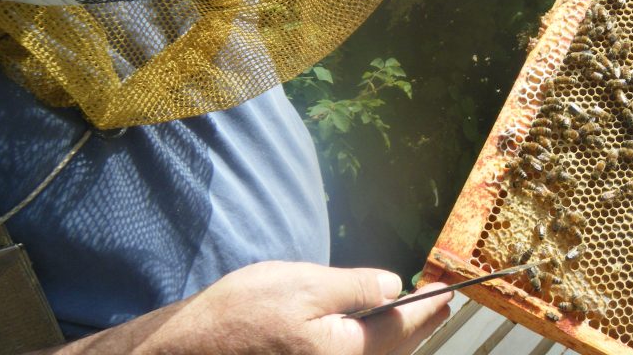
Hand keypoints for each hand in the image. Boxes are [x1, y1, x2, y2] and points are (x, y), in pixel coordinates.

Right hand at [40, 262, 451, 354]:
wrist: (184, 353)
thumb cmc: (240, 315)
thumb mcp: (301, 284)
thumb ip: (354, 287)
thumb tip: (395, 286)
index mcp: (346, 354)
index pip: (403, 330)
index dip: (429, 309)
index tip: (448, 292)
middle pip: (394, 354)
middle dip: (420, 328)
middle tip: (441, 306)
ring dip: (399, 342)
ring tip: (416, 319)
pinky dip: (372, 351)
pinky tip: (373, 337)